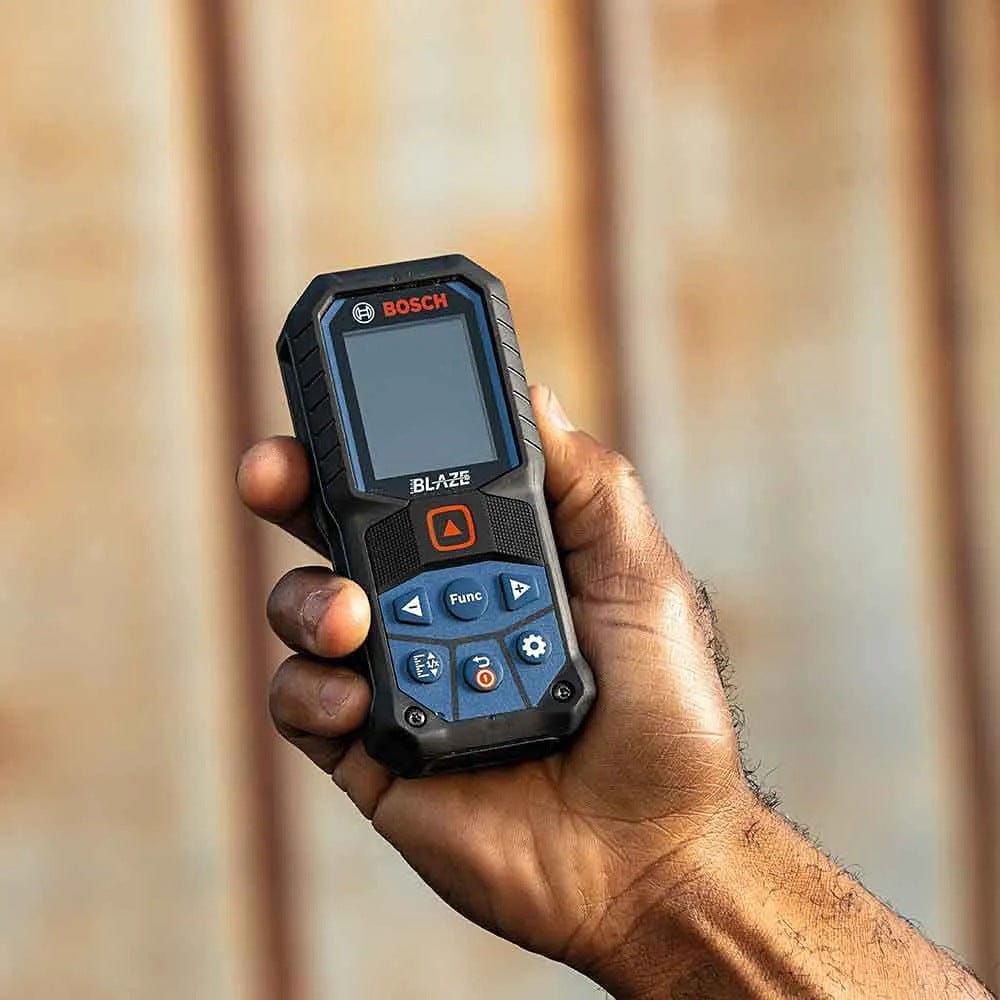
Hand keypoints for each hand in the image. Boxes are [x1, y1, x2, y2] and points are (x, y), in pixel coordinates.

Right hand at [237, 386, 751, 979]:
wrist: (653, 851)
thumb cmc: (665, 713)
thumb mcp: (641, 580)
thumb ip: (588, 488)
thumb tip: (535, 397)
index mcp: (491, 558)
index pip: (413, 481)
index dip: (366, 439)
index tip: (335, 399)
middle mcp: (433, 606)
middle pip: (335, 529)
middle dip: (290, 487)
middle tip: (272, 472)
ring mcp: (399, 674)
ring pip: (305, 608)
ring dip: (309, 599)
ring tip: (352, 620)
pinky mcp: (371, 749)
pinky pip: (301, 703)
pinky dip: (311, 688)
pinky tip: (358, 695)